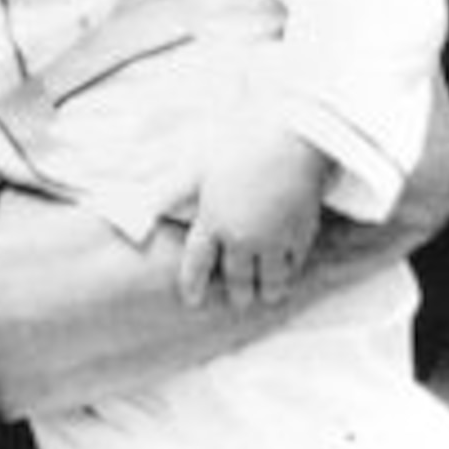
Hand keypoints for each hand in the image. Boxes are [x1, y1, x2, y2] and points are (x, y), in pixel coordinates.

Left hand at [180, 122, 329, 308]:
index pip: (197, 264)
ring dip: (268, 291)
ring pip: (271, 282)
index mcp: (213, 222)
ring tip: (267, 295)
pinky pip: (295, 266)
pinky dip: (290, 273)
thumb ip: (173, 193)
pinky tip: (288, 273)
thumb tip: (147, 208)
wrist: (292, 147)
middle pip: (237, 281)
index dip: (193, 285)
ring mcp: (274, 241)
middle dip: (239, 294)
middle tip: (239, 301)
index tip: (192, 301)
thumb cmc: (241, 153)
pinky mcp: (302, 238)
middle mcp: (242, 238)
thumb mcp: (199, 170)